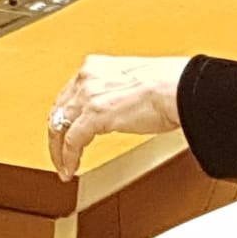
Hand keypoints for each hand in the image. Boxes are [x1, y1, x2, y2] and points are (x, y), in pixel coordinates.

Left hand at [46, 55, 191, 181]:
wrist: (179, 88)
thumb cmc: (172, 84)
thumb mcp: (134, 81)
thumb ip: (119, 93)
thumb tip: (121, 109)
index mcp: (96, 67)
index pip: (69, 95)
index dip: (65, 116)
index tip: (68, 130)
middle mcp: (87, 78)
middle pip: (58, 111)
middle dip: (56, 136)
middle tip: (60, 153)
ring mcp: (88, 95)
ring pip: (58, 127)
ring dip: (58, 151)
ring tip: (64, 166)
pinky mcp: (94, 115)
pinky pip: (71, 142)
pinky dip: (67, 158)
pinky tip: (70, 169)